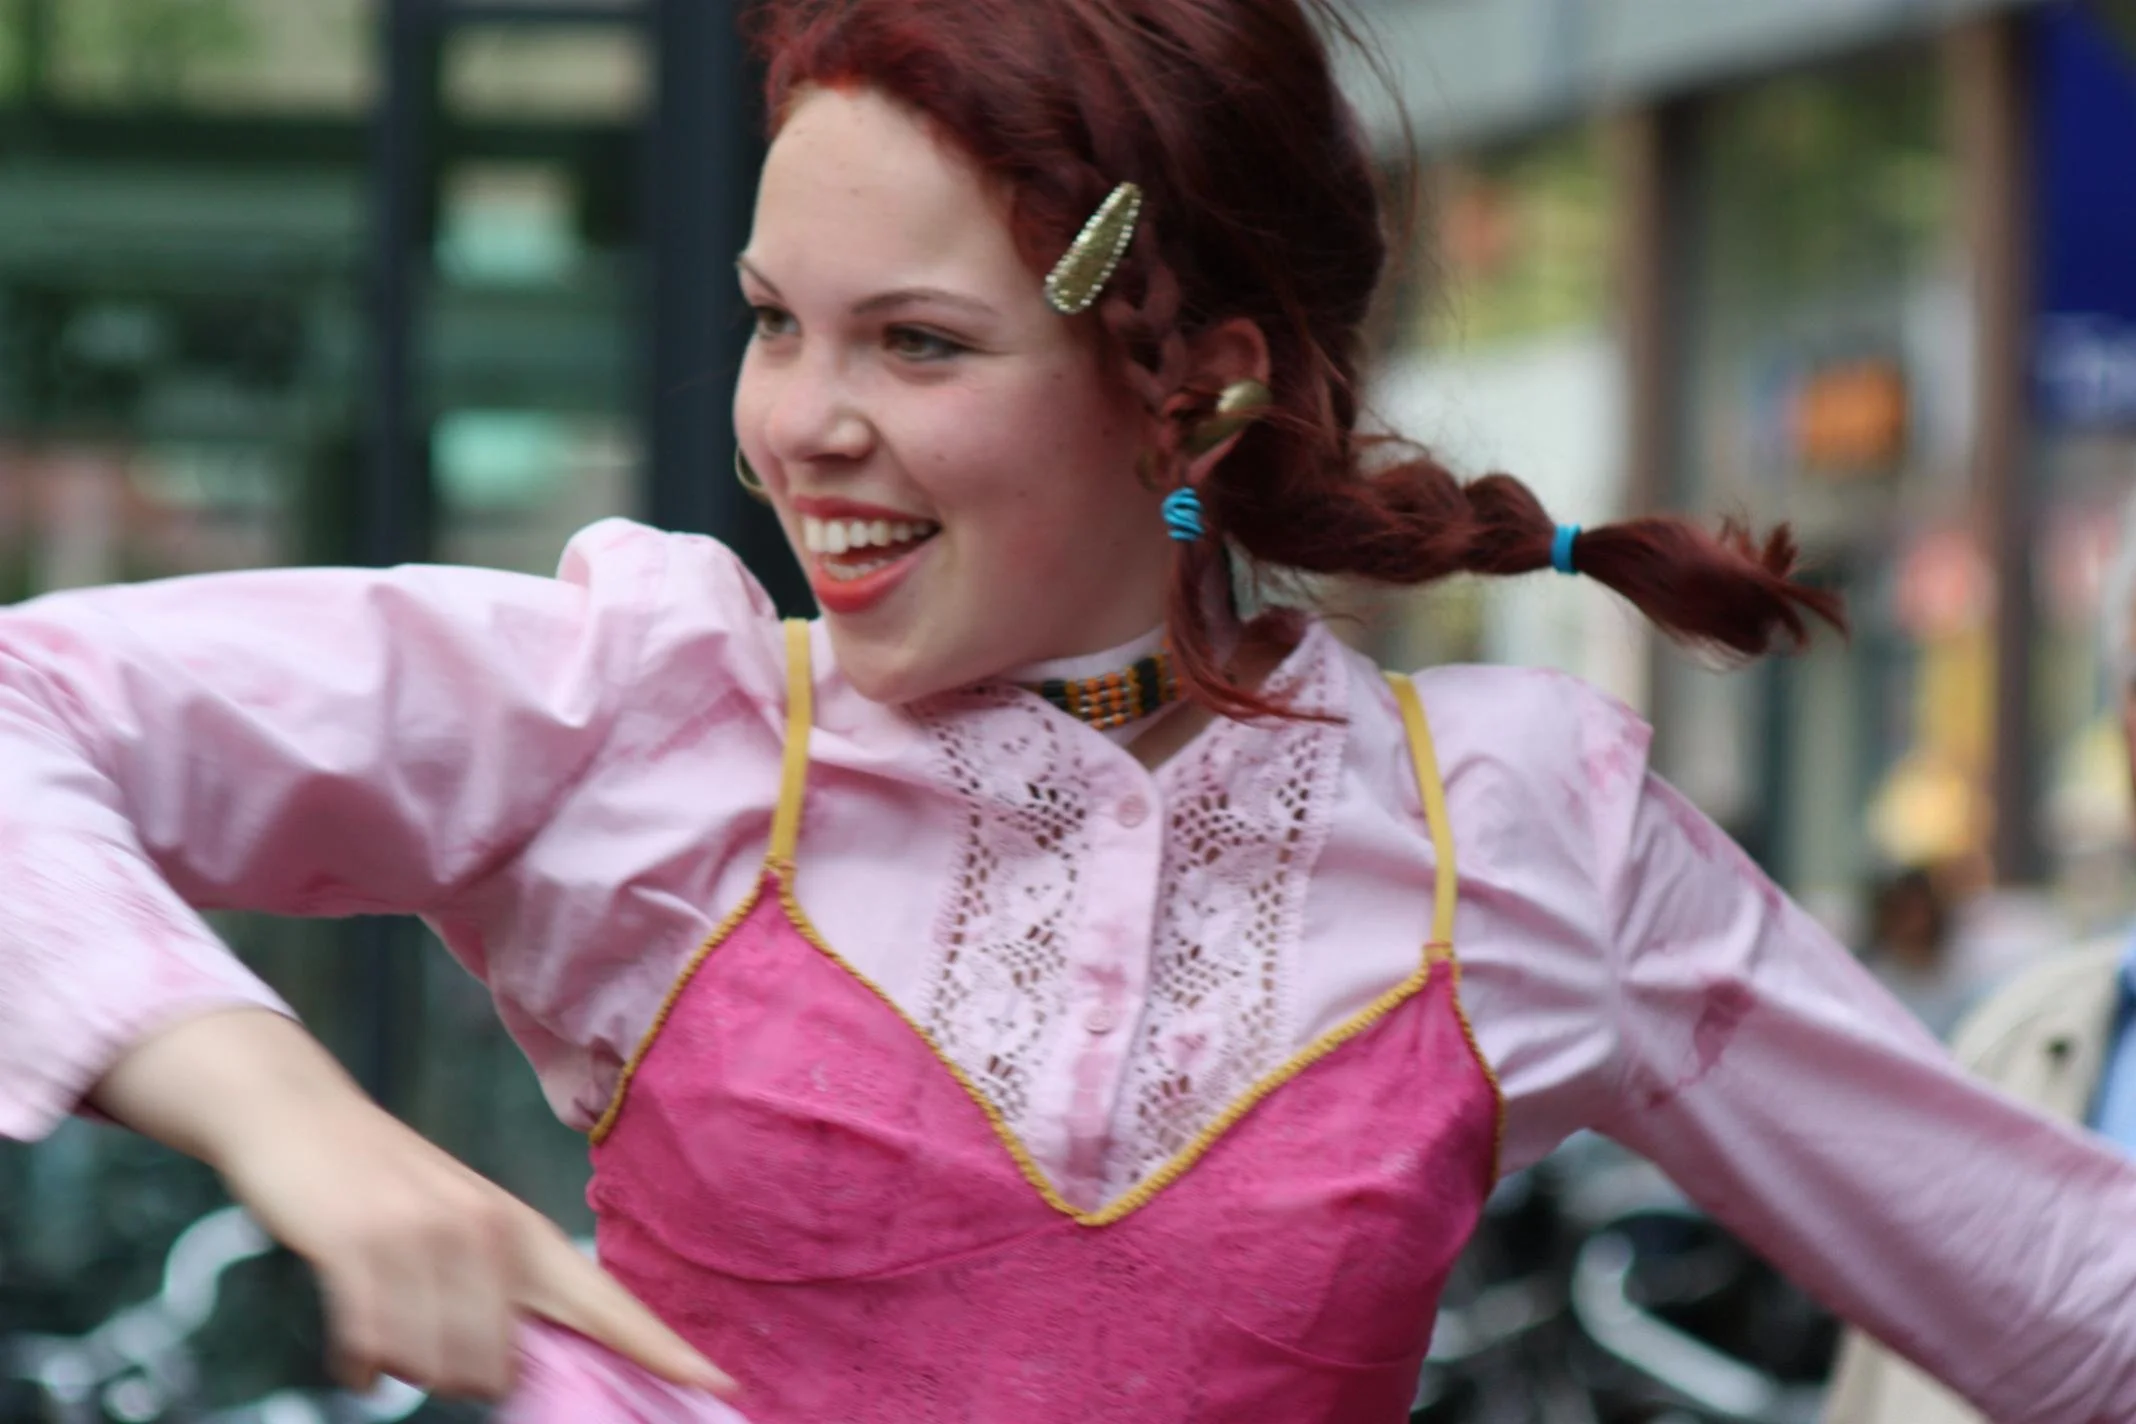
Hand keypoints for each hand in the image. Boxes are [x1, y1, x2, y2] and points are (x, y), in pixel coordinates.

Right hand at [90, 1009, 732, 1401]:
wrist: (299, 1114)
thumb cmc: (386, 1186)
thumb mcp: (464, 1224)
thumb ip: (507, 1289)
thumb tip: (523, 1375)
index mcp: (526, 1233)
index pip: (610, 1306)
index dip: (665, 1350)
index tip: (721, 1385)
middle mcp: (489, 1233)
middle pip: (497, 1373)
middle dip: (457, 1378)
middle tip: (421, 1331)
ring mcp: (425, 1237)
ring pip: (436, 1370)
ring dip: (402, 1369)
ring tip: (384, 1324)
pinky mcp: (360, 1245)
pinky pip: (372, 1352)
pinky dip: (359, 1366)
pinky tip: (353, 1350)